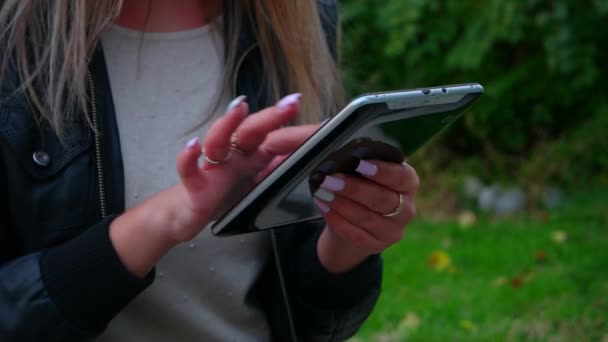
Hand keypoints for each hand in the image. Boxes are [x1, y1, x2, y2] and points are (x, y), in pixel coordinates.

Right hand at [110, 94, 319, 276]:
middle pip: (251, 131)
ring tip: (239, 107)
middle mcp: (233, 156)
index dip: (299, 132)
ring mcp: (213, 168)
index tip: (325, 125)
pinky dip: (188, 157)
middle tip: (292, 103)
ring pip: (218, 141)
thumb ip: (278, 167)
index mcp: (252, 156)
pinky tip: (193, 145)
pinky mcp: (195, 186)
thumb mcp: (257, 182)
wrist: (186, 215)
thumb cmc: (222, 194)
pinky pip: (189, 169)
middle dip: (272, 115)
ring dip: (227, 123)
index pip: (278, 139)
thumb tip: (309, 156)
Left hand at [314, 159, 419, 273]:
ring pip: (368, 218)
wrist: (355, 220)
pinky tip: (324, 207)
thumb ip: (355, 156)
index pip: (401, 177)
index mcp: (408, 182)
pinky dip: (338, 220)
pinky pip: (356, 235)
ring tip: (322, 192)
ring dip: (342, 204)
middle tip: (330, 179)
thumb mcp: (363, 169)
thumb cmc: (361, 184)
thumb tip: (333, 141)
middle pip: (383, 199)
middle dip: (354, 188)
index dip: (382, 171)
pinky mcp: (377, 244)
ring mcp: (393, 230)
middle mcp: (407, 208)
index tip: (359, 164)